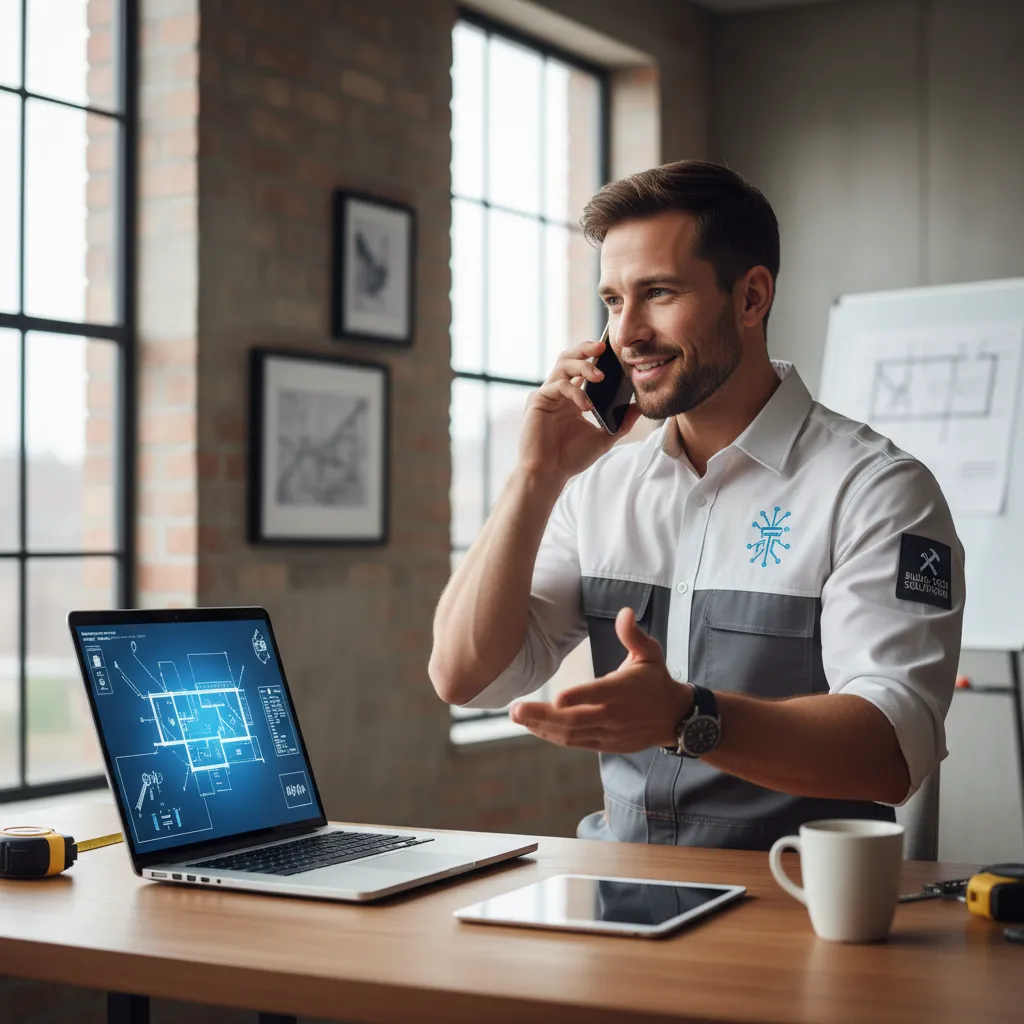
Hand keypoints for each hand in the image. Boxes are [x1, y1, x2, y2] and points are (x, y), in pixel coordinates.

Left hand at [510, 607, 693, 752]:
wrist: (674, 718)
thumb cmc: (656, 679)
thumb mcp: (651, 653)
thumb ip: (633, 635)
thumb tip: (625, 612)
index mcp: (624, 690)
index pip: (600, 694)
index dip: (579, 697)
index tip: (556, 697)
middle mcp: (615, 714)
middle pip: (576, 719)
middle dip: (543, 716)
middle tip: (515, 709)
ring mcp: (609, 733)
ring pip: (572, 734)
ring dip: (542, 727)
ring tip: (517, 717)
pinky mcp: (605, 745)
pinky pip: (576, 743)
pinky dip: (553, 736)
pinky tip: (534, 727)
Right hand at [517, 339, 642, 484]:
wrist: (549, 473)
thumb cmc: (570, 457)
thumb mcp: (604, 438)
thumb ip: (621, 423)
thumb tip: (639, 408)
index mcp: (571, 397)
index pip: (582, 368)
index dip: (595, 356)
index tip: (612, 351)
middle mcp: (558, 392)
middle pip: (569, 358)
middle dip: (586, 348)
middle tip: (603, 345)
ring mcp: (547, 395)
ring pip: (562, 365)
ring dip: (583, 365)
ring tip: (600, 374)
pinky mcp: (537, 401)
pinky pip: (558, 386)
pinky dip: (575, 392)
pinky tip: (587, 406)